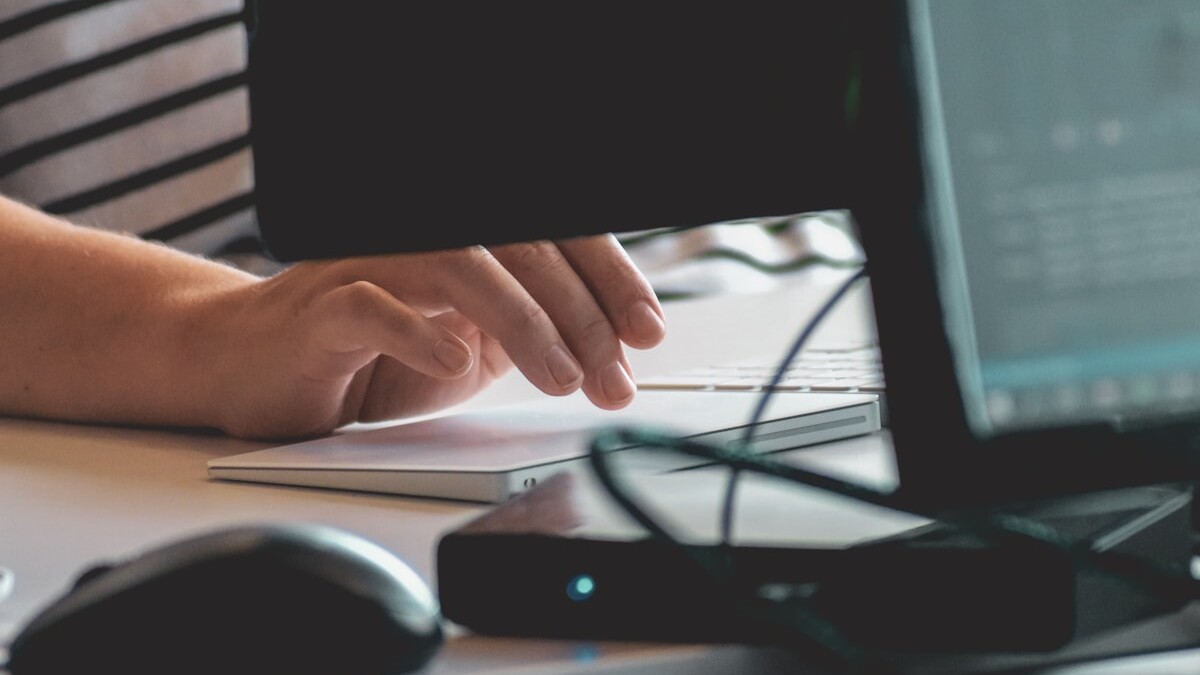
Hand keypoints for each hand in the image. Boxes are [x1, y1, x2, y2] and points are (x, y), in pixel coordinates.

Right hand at [199, 235, 665, 438]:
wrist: (257, 368)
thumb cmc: (368, 355)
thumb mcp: (470, 347)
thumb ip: (528, 333)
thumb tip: (612, 344)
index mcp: (467, 243)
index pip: (552, 239)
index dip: (608, 278)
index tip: (646, 331)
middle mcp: (422, 239)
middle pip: (520, 248)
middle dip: (580, 316)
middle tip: (614, 375)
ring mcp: (370, 265)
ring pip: (460, 266)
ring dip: (523, 323)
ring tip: (560, 376)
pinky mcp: (321, 307)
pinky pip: (373, 306)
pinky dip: (419, 331)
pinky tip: (456, 362)